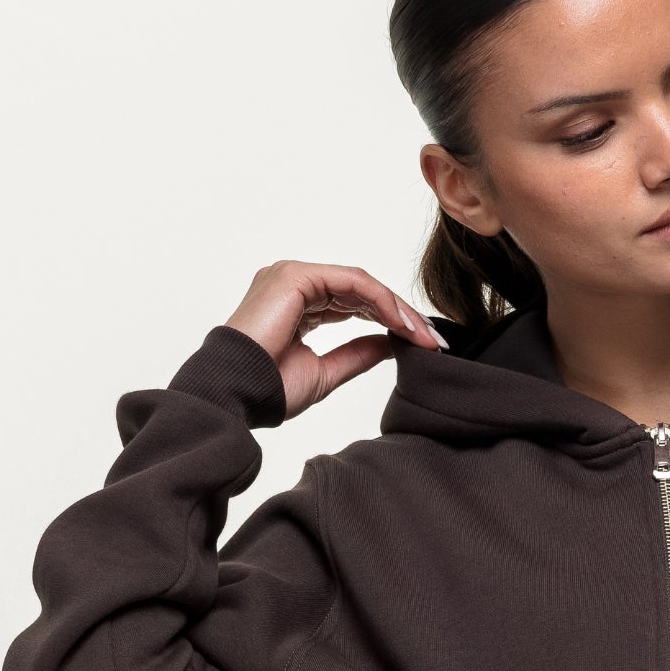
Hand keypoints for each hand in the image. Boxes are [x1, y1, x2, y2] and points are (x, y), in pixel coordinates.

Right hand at [225, 260, 447, 420]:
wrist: (237, 394)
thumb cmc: (268, 389)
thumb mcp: (326, 372)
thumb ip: (358, 354)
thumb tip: (392, 343)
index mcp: (297, 305)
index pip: (353, 304)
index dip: (390, 321)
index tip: (422, 346)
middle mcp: (294, 284)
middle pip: (361, 291)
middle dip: (401, 315)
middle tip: (432, 340)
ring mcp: (293, 276)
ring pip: (361, 284)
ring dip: (397, 308)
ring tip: (422, 335)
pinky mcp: (296, 276)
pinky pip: (352, 282)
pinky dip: (381, 300)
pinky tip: (401, 323)